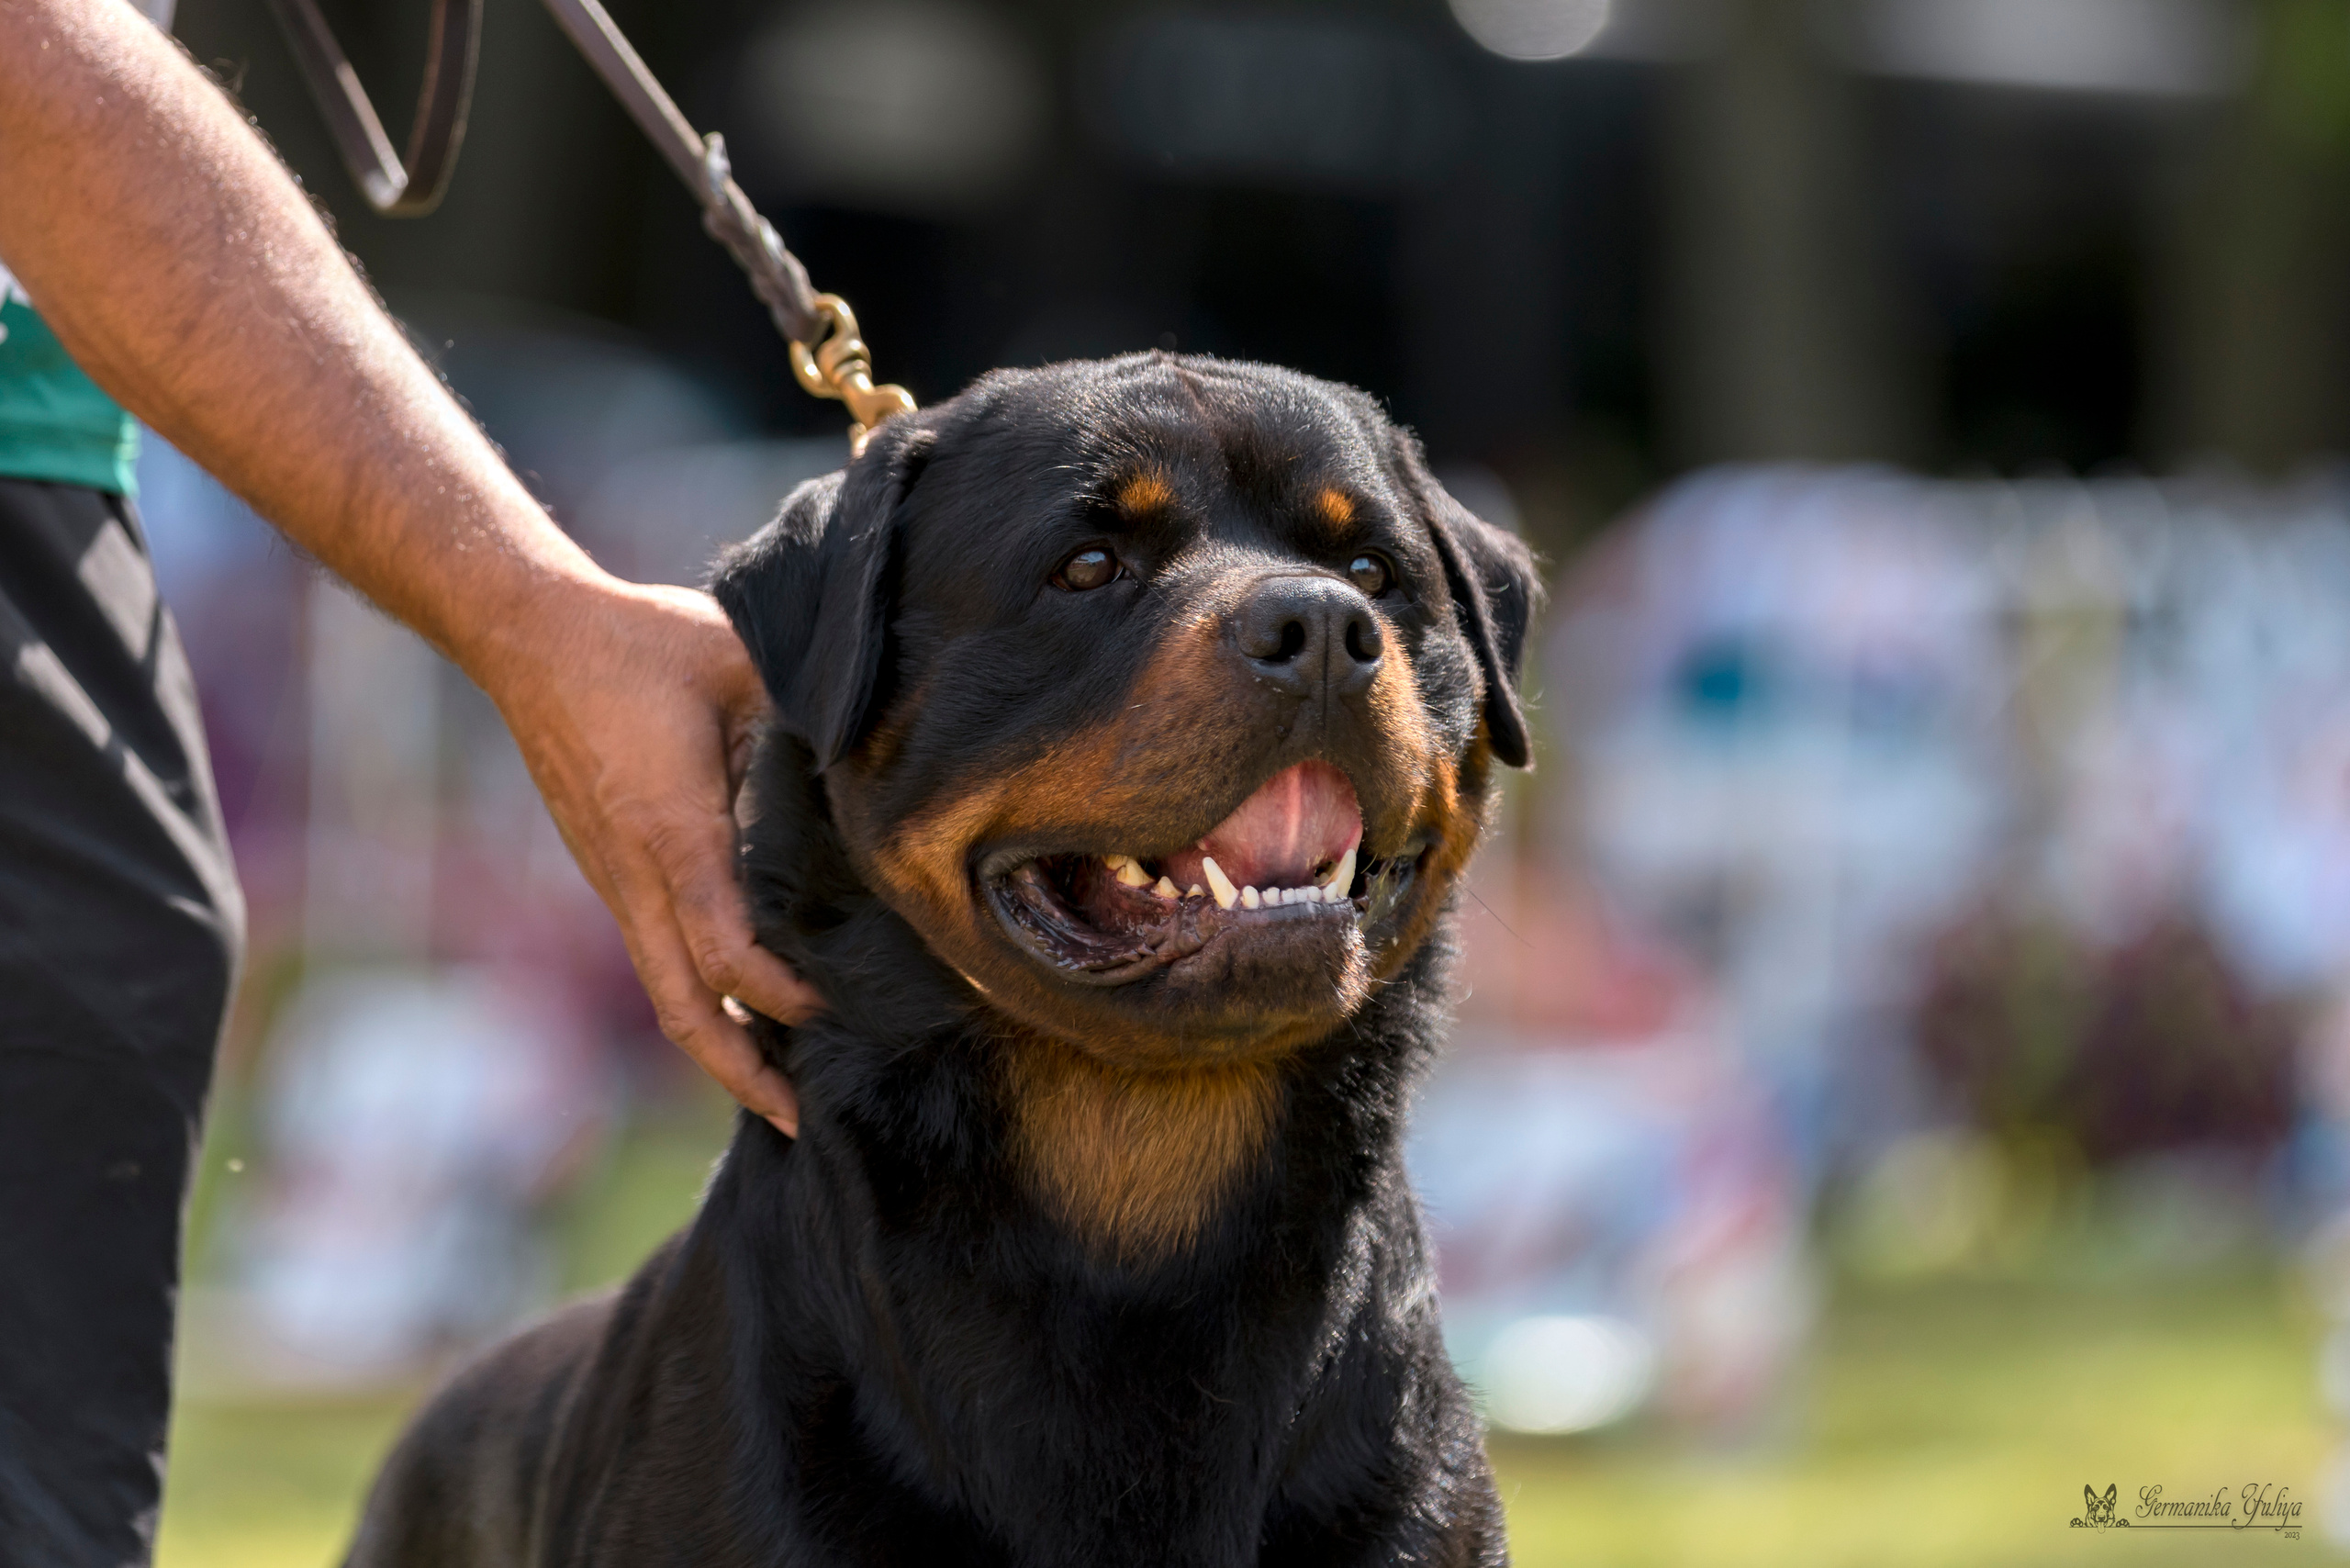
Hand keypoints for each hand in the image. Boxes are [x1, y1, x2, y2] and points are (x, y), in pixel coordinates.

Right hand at [470, 575, 819, 1134]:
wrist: (528, 633)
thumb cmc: (638, 642)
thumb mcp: (735, 659)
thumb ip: (805, 709)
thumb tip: (877, 752)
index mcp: (671, 831)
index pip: (727, 948)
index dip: (781, 995)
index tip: (835, 1012)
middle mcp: (635, 874)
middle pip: (684, 1006)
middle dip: (741, 1073)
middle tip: (801, 1121)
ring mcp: (615, 879)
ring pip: (666, 989)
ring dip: (720, 1044)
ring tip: (780, 1085)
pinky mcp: (610, 870)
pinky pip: (657, 955)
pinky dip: (701, 996)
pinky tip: (745, 1006)